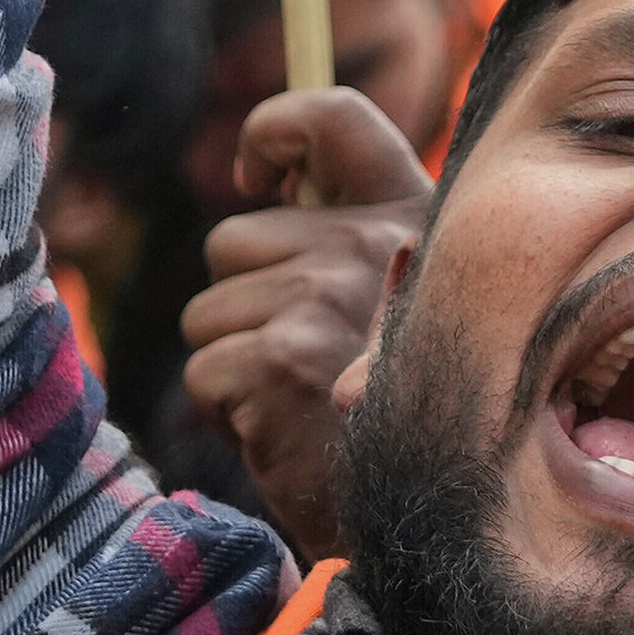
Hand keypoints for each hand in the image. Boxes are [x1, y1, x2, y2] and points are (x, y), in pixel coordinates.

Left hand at [180, 90, 429, 561]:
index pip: (330, 117)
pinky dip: (229, 415)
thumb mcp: (400, 303)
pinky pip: (205, 373)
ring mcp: (326, 297)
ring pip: (207, 313)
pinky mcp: (282, 359)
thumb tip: (260, 187)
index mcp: (408, 213)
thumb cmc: (399, 407)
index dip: (272, 133)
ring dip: (235, 366)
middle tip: (310, 363)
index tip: (258, 180)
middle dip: (244, 307)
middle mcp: (372, 242)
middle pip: (232, 241)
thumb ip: (347, 238)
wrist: (428, 517)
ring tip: (305, 401)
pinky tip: (290, 432)